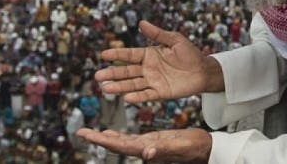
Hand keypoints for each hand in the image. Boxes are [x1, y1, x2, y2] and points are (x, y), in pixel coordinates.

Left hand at [77, 128, 210, 162]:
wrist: (206, 150)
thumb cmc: (196, 148)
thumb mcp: (180, 146)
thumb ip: (164, 150)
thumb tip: (146, 154)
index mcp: (148, 149)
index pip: (120, 146)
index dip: (102, 140)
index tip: (87, 134)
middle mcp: (144, 149)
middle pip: (116, 145)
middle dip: (98, 138)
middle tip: (81, 132)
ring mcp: (148, 146)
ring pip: (121, 142)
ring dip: (105, 137)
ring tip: (91, 132)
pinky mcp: (153, 141)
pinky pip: (131, 139)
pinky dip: (118, 136)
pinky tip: (112, 133)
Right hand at [95, 21, 213, 103]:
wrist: (204, 71)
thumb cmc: (190, 54)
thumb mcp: (175, 40)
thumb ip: (158, 34)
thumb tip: (142, 23)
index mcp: (149, 55)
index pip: (130, 55)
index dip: (117, 55)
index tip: (103, 55)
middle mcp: (148, 69)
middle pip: (127, 72)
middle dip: (113, 74)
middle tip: (98, 76)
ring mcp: (153, 81)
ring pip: (133, 84)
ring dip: (120, 87)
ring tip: (106, 88)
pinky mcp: (161, 92)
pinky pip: (147, 95)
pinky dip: (137, 97)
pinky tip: (127, 98)